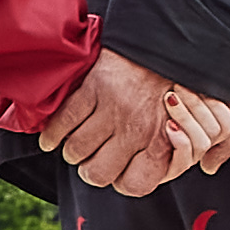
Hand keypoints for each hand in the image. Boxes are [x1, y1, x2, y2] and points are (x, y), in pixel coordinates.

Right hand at [38, 57, 204, 197]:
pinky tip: (50, 140)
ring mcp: (113, 108)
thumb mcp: (178, 127)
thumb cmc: (170, 91)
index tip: (116, 171)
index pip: (133, 185)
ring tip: (77, 144)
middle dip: (90, 171)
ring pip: (76, 150)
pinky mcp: (94, 87)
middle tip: (91, 160)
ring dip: (72, 151)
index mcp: (160, 141)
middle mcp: (137, 129)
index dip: (119, 182)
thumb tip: (131, 182)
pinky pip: (63, 123)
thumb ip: (161, 156)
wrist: (164, 44)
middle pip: (98, 174)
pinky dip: (51, 135)